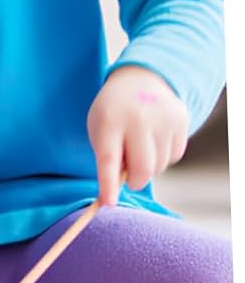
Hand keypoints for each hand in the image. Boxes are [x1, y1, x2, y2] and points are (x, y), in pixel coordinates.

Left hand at [86, 65, 188, 205]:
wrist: (140, 79)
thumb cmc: (113, 112)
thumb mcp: (100, 127)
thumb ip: (107, 155)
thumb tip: (119, 189)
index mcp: (109, 119)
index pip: (109, 158)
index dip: (108, 183)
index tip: (108, 203)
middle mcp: (138, 118)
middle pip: (142, 169)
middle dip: (134, 181)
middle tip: (128, 178)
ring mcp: (162, 118)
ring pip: (160, 166)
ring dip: (149, 166)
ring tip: (139, 146)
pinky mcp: (181, 121)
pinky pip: (173, 156)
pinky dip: (163, 157)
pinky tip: (154, 140)